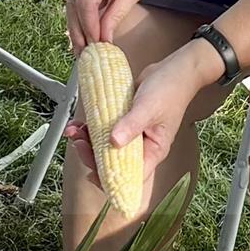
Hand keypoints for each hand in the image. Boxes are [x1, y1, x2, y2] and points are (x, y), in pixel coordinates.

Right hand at [63, 0, 150, 49]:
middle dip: (79, 33)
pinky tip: (81, 32)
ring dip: (75, 28)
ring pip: (68, 6)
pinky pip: (69, 1)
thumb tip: (104, 38)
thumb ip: (115, 14)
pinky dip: (75, 17)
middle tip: (84, 54)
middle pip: (73, 6)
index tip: (97, 44)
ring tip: (81, 49)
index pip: (86, 2)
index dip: (89, 26)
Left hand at [65, 41, 213, 182]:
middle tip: (79, 144)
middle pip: (113, 165)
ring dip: (87, 143)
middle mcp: (141, 147)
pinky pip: (104, 131)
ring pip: (105, 148)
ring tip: (75, 131)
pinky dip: (90, 129)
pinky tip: (80, 124)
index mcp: (153, 151)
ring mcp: (131, 135)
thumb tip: (114, 142)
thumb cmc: (170, 90)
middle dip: (92, 157)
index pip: (131, 177)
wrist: (173, 69)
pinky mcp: (123, 123)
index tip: (91, 173)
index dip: (111, 180)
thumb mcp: (149, 108)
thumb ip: (132, 125)